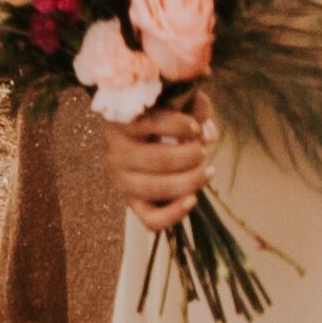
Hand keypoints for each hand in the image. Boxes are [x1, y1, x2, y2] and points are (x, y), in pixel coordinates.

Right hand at [100, 97, 212, 228]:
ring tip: (207, 171)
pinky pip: (151, 220)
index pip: (150, 124)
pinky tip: (192, 199)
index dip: (180, 126)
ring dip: (190, 180)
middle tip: (202, 151)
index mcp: (121, 122)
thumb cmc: (162, 115)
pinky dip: (174, 213)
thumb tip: (206, 136)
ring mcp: (121, 181)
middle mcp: (115, 152)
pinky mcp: (132, 203)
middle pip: (158, 159)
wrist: (140, 139)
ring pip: (156, 189)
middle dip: (191, 155)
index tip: (195, 127)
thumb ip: (194, 108)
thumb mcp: (176, 102)